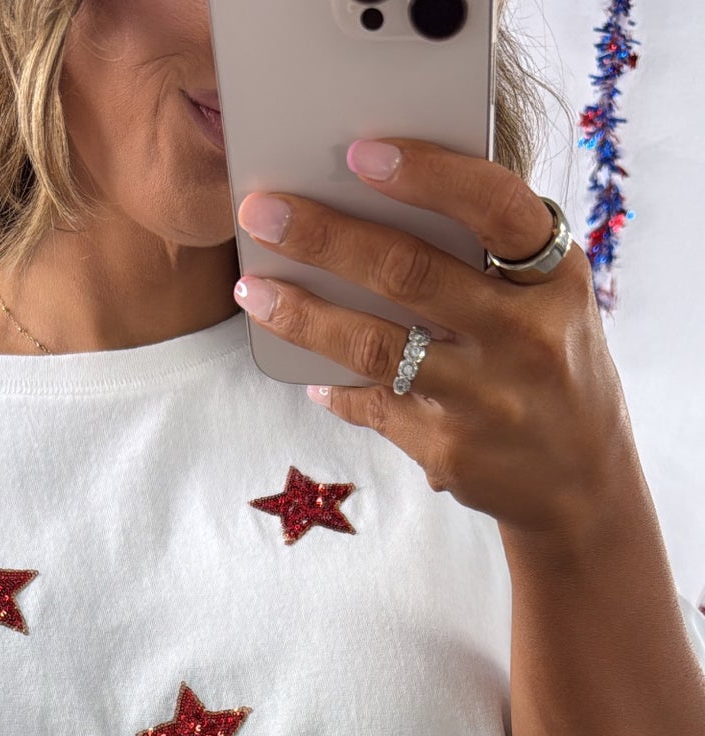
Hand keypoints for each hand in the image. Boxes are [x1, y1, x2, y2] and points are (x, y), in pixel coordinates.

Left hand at [233, 137, 632, 539]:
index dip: (426, 175)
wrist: (582, 482)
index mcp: (556, 279)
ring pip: (375, 347)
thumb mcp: (550, 302)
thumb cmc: (552, 365)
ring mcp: (486, 400)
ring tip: (254, 290)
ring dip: (303, 315)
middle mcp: (525, 337)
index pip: (493, 207)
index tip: (360, 152)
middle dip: (324, 237)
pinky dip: (336, 387)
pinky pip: (374, 406)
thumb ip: (490, 259)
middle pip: (409, 274)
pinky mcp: (449, 451)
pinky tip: (308, 377)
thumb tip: (373, 212)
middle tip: (262, 211)